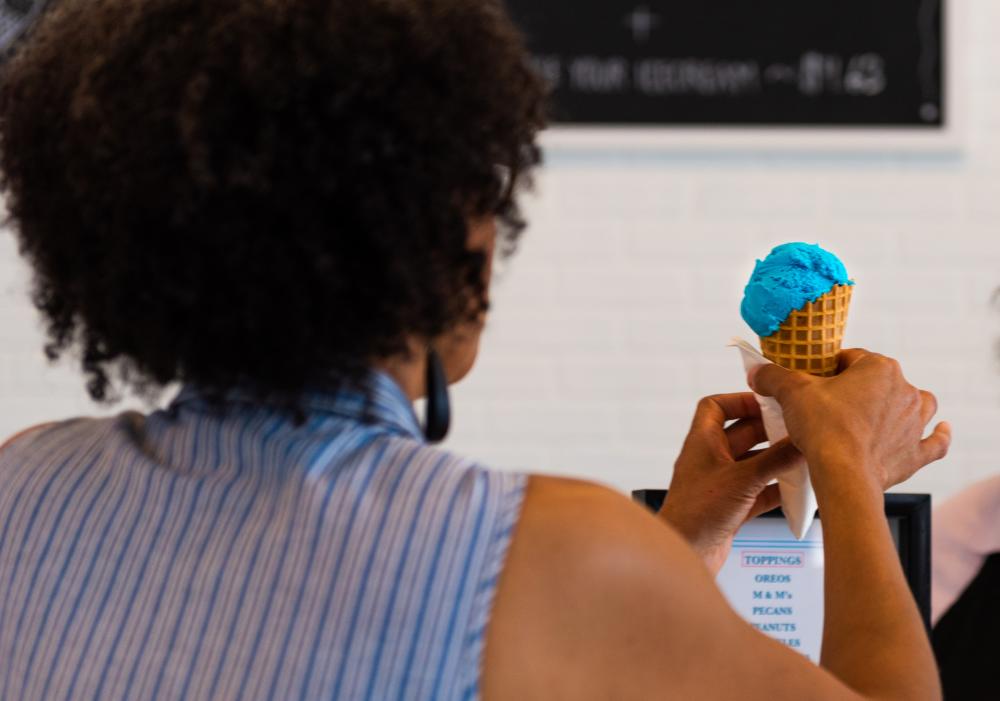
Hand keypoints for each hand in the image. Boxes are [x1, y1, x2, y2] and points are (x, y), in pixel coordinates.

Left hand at [660, 393, 802, 573]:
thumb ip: (775, 459)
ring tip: (802, 456)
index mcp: (702, 442)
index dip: (740, 399)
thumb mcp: (743, 479)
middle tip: (796, 428)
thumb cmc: (698, 513)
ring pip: (752, 463)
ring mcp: (720, 484)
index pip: (715, 407)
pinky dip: (776, 488)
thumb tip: (803, 441)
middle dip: (768, 430)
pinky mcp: (730, 507)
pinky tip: (796, 490)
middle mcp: (710, 460)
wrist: (686, 553)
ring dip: (776, 460)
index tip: (767, 400)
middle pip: (741, 434)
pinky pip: (758, 490)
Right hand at [749, 349, 950, 496]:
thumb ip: (773, 376)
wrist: (844, 476)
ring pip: (915, 405)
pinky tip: (942, 430)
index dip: (828, 370)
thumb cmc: (823, 429)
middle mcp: (904, 390)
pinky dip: (939, 436)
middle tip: (831, 406)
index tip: (813, 384)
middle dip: (859, 390)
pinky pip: (936, 441)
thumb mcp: (791, 393)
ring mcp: (915, 422)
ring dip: (901, 406)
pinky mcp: (917, 452)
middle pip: (879, 381)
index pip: (850, 359)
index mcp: (879, 368)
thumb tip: (758, 371)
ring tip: (880, 414)